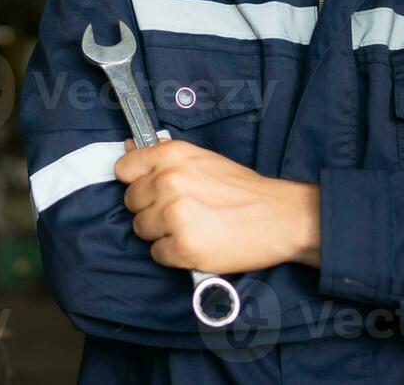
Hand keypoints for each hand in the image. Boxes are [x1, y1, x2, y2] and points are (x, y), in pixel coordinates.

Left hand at [115, 139, 320, 272]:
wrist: (280, 217)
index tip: (150, 189)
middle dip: (151, 209)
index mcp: (172, 155)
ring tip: (192, 226)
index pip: (124, 169)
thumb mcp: (202, 159)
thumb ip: (163, 156)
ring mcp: (174, 215)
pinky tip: (196, 243)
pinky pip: (157, 254)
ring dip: (161, 233)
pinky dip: (173, 254)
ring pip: (142, 229)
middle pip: (131, 202)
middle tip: (182, 211)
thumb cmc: (242, 189)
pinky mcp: (182, 247)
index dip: (136, 182)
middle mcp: (169, 181)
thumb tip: (128, 149)